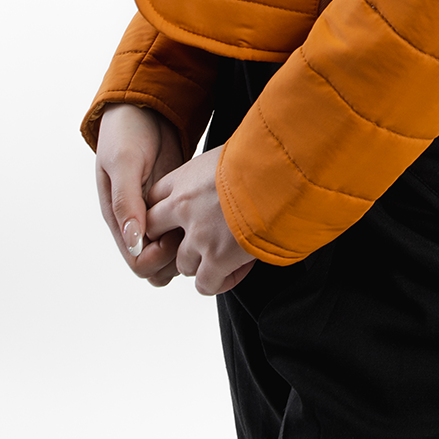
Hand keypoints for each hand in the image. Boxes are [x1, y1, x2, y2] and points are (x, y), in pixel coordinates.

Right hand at [95, 103, 186, 286]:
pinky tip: (211, 214)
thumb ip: (127, 201)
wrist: (144, 107)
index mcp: (119, 218)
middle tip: (193, 229)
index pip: (138, 262)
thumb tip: (133, 240)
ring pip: (175, 250)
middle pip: (158, 265)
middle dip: (177, 257)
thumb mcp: (124, 162)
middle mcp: (137, 222)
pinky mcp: (176, 201)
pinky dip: (197, 228)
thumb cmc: (126, 132)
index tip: (174, 235)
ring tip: (204, 221)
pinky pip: (186, 228)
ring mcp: (158, 213)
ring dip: (189, 244)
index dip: (157, 257)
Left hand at [146, 148, 255, 296]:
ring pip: (182, 264)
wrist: (284, 173)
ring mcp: (199, 235)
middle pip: (155, 231)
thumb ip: (217, 173)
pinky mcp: (217, 258)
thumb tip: (229, 178)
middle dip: (169, 240)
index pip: (154, 199)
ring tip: (225, 256)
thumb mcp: (232, 154)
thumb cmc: (266, 157)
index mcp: (185, 178)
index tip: (179, 217)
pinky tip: (235, 271)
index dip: (164, 212)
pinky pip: (205, 284)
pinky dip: (218, 282)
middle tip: (194, 242)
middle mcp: (184, 207)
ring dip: (200, 263)